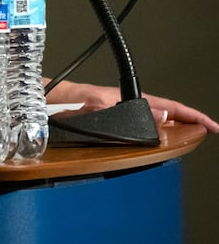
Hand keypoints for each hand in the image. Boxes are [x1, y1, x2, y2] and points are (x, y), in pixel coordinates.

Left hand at [47, 80, 218, 132]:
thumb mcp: (95, 102)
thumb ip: (124, 111)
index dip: (191, 115)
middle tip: (206, 133)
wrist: (41, 100)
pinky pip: (136, 132)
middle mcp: (124, 107)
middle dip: (186, 123)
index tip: (212, 125)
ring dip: (170, 131)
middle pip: (163, 115)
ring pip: (151, 124)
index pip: (167, 106)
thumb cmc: (64, 98)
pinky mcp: (105, 124)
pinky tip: (153, 145)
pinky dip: (150, 138)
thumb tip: (158, 116)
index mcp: (126, 99)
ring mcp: (115, 116)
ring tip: (188, 139)